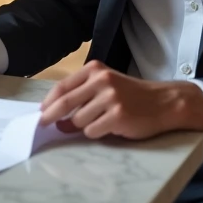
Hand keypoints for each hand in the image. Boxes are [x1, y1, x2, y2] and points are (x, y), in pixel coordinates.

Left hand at [38, 60, 202, 139]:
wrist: (163, 102)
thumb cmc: (132, 96)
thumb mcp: (106, 87)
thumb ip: (81, 98)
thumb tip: (57, 120)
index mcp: (95, 70)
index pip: (62, 87)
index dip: (48, 102)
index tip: (39, 113)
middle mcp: (101, 80)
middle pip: (64, 103)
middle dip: (50, 116)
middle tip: (42, 125)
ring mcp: (110, 97)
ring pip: (78, 120)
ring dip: (83, 126)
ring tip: (101, 121)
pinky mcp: (118, 115)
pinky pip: (92, 130)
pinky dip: (96, 133)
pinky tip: (110, 127)